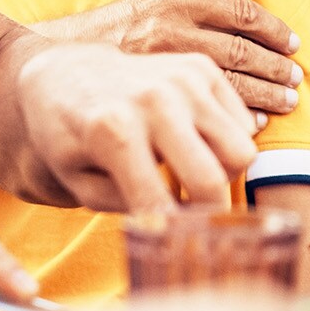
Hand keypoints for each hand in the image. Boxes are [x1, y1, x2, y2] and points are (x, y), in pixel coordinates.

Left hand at [0, 42, 257, 212]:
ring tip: (191, 171)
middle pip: (212, 180)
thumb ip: (127, 208)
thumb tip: (180, 225)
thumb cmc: (71, 139)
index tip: (173, 242)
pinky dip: (225, 141)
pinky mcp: (202, 68)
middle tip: (191, 214)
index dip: (169, 233)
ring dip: (222, 172)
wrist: (67, 74)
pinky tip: (192, 139)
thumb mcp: (80, 184)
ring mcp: (183, 79)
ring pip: (242, 152)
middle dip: (207, 211)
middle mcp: (154, 100)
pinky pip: (243, 125)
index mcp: (114, 131)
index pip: (161, 202)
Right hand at [50, 0, 303, 115]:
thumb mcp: (149, 11)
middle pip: (240, 49)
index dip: (273, 28)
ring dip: (265, 93)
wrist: (49, 68)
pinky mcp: (146, 100)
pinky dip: (233, 119)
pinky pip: (204, 110)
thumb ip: (192, 18)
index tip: (294, 43)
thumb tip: (249, 36)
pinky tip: (251, 126)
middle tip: (296, 81)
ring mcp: (157, 66)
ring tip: (285, 103)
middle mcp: (167, 28)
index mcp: (172, 0)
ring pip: (229, 80)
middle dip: (275, 68)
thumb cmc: (110, 41)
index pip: (239, 10)